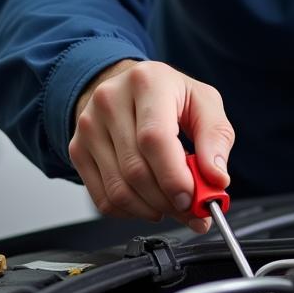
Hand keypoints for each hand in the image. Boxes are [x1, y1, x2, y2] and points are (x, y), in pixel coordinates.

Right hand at [68, 59, 234, 233]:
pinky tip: (148, 202)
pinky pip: (102, 198)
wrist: (129, 86)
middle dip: (167, 199)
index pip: (154, 138)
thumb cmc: (170, 94)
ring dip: (151, 209)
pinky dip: (131, 211)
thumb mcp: (204, 102)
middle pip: (135, 169)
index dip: (174, 176)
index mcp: (147, 82)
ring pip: (118, 189)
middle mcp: (111, 100)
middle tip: (190, 209)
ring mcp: (89, 126)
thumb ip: (216, 137)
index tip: (193, 197)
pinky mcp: (77, 149)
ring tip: (172, 204)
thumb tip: (216, 177)